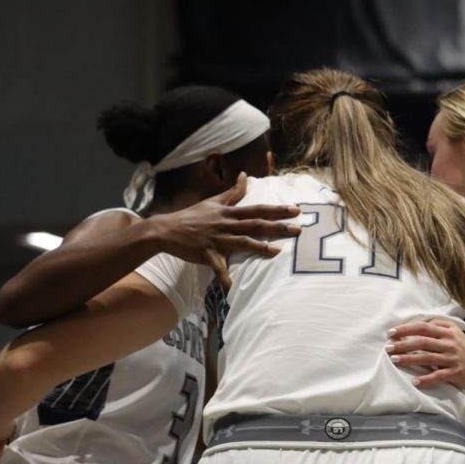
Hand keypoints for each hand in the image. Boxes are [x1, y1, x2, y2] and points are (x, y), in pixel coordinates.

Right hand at [151, 173, 300, 289]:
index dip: (277, 209)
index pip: (257, 209)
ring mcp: (217, 239)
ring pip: (241, 242)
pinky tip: (235, 288)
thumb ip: (233, 192)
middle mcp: (226, 224)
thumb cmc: (192, 215)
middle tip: (298, 229)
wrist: (166, 229)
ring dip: (259, 247)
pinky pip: (218, 268)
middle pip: (255, 224)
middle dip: (277, 227)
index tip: (296, 210)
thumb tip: (245, 176)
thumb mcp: (214, 201)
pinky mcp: (207, 254)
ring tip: (277, 251)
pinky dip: (226, 278)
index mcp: (229, 212)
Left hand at [386, 319, 464, 389]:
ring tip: (395, 360)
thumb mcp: (454, 331)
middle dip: (403, 344)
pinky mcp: (456, 373)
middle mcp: (449, 343)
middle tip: (388, 347)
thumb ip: (438, 325)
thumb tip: (417, 323)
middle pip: (422, 341)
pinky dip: (427, 379)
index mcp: (447, 331)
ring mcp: (452, 358)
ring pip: (427, 358)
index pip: (423, 327)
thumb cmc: (464, 347)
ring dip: (409, 359)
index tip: (391, 333)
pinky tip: (415, 382)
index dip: (406, 329)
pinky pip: (439, 376)